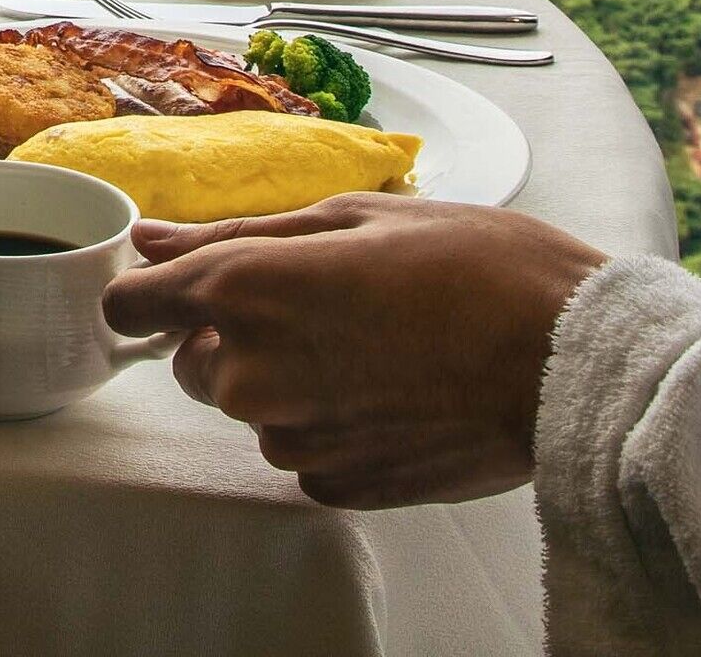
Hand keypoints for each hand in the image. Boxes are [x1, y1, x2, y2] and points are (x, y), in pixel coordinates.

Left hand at [100, 194, 604, 508]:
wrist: (570, 359)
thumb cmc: (478, 267)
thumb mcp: (354, 217)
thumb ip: (235, 234)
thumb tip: (150, 239)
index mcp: (246, 290)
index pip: (130, 304)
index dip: (156, 290)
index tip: (190, 283)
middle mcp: (252, 374)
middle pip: (192, 359)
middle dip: (234, 333)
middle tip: (324, 302)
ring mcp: (293, 438)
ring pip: (250, 407)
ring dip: (287, 378)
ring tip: (373, 343)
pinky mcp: (338, 484)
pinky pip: (302, 451)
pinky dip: (330, 425)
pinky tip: (391, 392)